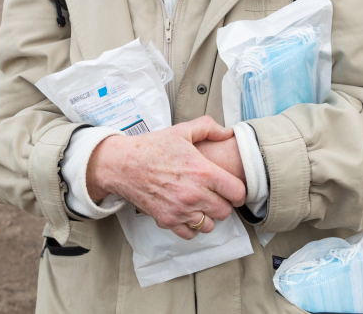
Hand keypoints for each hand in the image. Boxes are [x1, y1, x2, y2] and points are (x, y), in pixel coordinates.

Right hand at [86, 116, 246, 239]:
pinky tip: (187, 213)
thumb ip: (209, 128)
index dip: (239, 191)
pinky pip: (190, 234)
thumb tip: (227, 132)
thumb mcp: (182, 131)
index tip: (232, 189)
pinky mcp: (167, 220)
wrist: (123, 164)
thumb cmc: (152, 147)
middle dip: (223, 204)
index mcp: (203, 172)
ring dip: (208, 216)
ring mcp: (180, 210)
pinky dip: (191, 226)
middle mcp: (194, 194)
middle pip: (225, 211)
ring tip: (201, 204)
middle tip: (215, 195)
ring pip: (210, 226)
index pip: (237, 193)